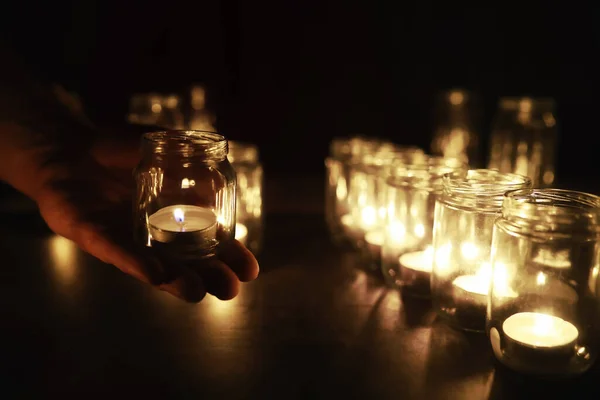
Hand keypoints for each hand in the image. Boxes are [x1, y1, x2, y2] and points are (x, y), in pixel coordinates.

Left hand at [34, 134, 258, 301]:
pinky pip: (116, 252)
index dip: (229, 257)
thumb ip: (188, 154)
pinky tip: (155, 274)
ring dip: (175, 282)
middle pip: (186, 265)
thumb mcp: (161, 147)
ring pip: (154, 267)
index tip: (250, 269)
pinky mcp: (94, 236)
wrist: (70, 147)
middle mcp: (153, 237)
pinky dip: (136, 263)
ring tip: (196, 292)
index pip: (208, 244)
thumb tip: (223, 164)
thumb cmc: (118, 150)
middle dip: (209, 278)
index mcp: (174, 219)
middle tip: (231, 289)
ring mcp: (125, 240)